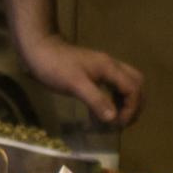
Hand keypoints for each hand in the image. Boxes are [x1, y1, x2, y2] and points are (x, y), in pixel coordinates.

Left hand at [19, 33, 145, 129]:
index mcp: (110, 68)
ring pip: (124, 85)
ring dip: (123, 103)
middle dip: (134, 104)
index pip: (133, 89)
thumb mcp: (75, 84)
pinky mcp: (93, 72)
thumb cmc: (54, 66)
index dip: (131, 108)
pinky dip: (110, 100)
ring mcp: (102, 68)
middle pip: (135, 84)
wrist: (37, 48)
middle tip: (123, 121)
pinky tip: (98, 113)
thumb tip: (113, 118)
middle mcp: (111, 66)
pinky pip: (110, 87)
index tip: (118, 124)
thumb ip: (96, 100)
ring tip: (113, 121)